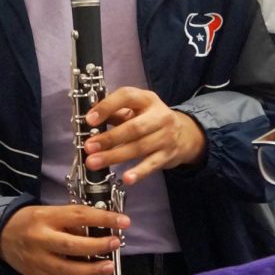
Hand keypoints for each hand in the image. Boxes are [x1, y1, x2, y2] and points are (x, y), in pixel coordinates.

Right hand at [0, 204, 128, 274]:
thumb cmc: (30, 221)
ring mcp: (38, 260)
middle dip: (97, 246)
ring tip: (109, 268)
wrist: (0, 235)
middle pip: (71, 246)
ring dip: (90, 271)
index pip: (78, 216)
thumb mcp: (49, 212)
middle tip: (115, 243)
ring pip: (66, 269)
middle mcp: (41, 239)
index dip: (102, 218)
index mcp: (46, 218)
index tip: (123, 221)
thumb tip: (99, 230)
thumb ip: (71, 222)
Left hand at [83, 87, 205, 184]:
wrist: (185, 134)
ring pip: (139, 147)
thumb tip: (89, 118)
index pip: (127, 97)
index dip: (107, 107)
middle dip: (109, 138)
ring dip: (115, 156)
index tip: (89, 120)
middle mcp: (159, 116)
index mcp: (147, 99)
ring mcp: (166, 136)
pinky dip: (139, 172)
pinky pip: (152, 165)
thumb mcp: (135, 109)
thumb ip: (114, 112)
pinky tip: (127, 178)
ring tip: (94, 163)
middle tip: (88, 147)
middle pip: (134, 127)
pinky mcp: (168, 155)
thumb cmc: (150, 119)